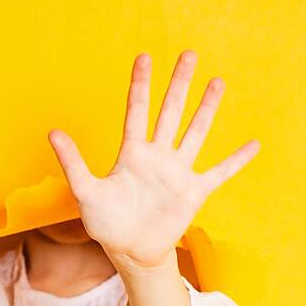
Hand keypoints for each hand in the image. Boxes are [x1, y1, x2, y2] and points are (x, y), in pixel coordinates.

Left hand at [49, 51, 259, 269]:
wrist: (129, 251)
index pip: (137, 110)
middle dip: (179, 84)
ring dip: (207, 108)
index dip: (140, 84)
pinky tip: (253, 145)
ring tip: (217, 82)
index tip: (145, 56)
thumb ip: (72, 162)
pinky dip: (236, 160)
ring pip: (195, 132)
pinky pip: (219, 173)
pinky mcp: (194, 192)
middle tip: (189, 54)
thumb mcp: (85, 191)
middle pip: (170, 112)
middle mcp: (157, 156)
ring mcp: (177, 172)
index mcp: (131, 153)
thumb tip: (52, 132)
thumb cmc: (106, 222)